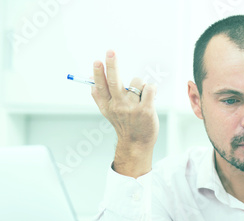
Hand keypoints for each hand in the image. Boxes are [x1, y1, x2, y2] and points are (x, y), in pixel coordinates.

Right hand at [91, 50, 158, 176]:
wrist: (136, 143)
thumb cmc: (124, 124)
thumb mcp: (107, 112)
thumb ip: (98, 96)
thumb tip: (90, 78)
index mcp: (108, 105)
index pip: (101, 86)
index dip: (99, 73)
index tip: (97, 61)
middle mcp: (119, 106)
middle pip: (114, 82)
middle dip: (112, 65)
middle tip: (110, 52)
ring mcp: (133, 108)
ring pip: (137, 83)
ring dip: (141, 86)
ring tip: (141, 97)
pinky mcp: (146, 110)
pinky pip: (150, 89)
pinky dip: (151, 89)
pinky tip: (150, 96)